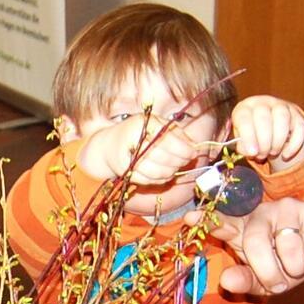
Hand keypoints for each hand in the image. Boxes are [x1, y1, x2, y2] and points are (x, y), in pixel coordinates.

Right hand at [78, 113, 205, 187]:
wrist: (109, 146)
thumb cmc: (138, 133)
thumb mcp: (156, 125)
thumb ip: (176, 132)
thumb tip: (194, 146)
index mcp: (143, 123)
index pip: (168, 138)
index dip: (184, 148)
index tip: (193, 153)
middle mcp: (133, 139)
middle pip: (164, 156)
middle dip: (180, 160)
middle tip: (187, 160)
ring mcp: (128, 157)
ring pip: (159, 170)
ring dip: (172, 171)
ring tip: (176, 166)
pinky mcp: (126, 173)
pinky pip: (151, 180)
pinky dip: (162, 179)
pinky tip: (166, 173)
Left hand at [198, 197, 303, 294]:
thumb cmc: (288, 263)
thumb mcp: (265, 279)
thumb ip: (245, 281)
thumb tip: (227, 282)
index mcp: (245, 229)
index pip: (223, 223)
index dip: (209, 221)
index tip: (190, 219)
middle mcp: (263, 213)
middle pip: (255, 241)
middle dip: (268, 271)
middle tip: (277, 284)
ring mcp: (288, 208)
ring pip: (288, 245)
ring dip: (296, 267)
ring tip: (298, 264)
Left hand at [228, 95, 303, 167]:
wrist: (270, 131)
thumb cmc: (253, 136)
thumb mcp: (244, 142)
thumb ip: (243, 147)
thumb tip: (250, 151)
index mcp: (245, 107)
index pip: (244, 117)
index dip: (248, 136)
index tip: (252, 152)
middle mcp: (263, 102)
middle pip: (263, 117)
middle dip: (264, 142)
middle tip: (262, 155)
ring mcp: (282, 105)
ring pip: (282, 118)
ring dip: (278, 141)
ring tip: (273, 153)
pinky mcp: (297, 114)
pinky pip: (299, 126)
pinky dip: (294, 144)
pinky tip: (286, 155)